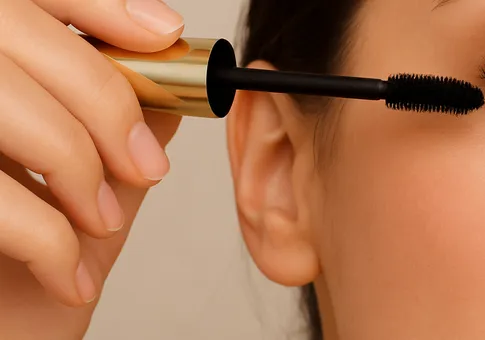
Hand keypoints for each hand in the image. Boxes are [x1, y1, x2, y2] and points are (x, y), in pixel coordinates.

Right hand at [0, 0, 183, 337]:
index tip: (162, 31)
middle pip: (14, 31)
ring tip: (101, 222)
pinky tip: (70, 277)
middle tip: (146, 165)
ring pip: (3, 99)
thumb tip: (166, 73)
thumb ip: (113, 128)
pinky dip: (49, 238)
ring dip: (76, 165)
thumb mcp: (82, 192)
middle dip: (103, 98)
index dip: (96, 3)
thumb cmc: (16, 282)